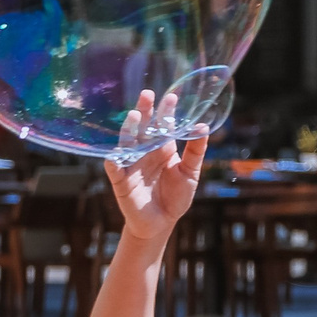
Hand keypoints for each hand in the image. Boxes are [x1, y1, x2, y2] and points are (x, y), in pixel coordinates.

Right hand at [102, 89, 208, 241]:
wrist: (162, 222)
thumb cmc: (177, 197)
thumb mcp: (190, 172)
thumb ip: (196, 150)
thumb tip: (203, 125)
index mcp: (162, 148)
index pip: (162, 125)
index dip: (166, 111)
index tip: (171, 97)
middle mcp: (145, 152)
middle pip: (142, 128)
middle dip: (144, 111)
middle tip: (147, 94)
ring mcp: (132, 165)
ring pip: (127, 143)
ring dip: (128, 130)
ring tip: (133, 117)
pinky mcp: (121, 182)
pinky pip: (115, 169)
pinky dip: (114, 161)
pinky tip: (115, 154)